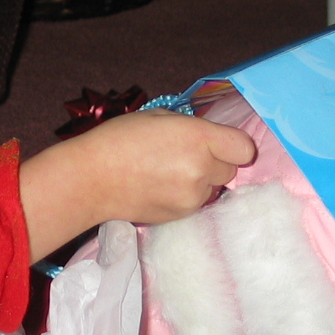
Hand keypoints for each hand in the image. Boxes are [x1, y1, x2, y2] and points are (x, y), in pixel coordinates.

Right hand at [18, 110, 254, 260]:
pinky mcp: (181, 216)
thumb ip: (192, 128)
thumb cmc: (119, 139)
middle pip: (230, 170)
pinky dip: (187, 196)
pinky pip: (197, 204)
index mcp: (198, 138)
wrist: (91, 179)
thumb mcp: (159, 119)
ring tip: (168, 173)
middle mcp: (201, 170)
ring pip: (214, 189)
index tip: (220, 144)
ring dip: (201, 181)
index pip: (243, 148)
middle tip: (185, 156)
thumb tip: (209, 140)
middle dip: (214, 162)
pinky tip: (161, 188)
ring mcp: (192, 197)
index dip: (234, 145)